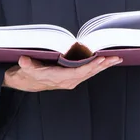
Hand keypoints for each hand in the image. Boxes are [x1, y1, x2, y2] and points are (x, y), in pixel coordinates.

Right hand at [2, 55, 122, 91]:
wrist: (26, 81)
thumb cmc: (27, 73)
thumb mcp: (25, 68)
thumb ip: (26, 65)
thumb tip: (24, 60)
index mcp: (59, 78)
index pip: (78, 72)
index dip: (90, 66)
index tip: (100, 59)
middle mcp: (67, 81)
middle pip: (89, 72)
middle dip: (103, 65)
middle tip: (115, 58)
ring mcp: (71, 80)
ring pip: (90, 73)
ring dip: (104, 66)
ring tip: (116, 59)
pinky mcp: (72, 78)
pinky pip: (88, 72)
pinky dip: (98, 67)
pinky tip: (106, 62)